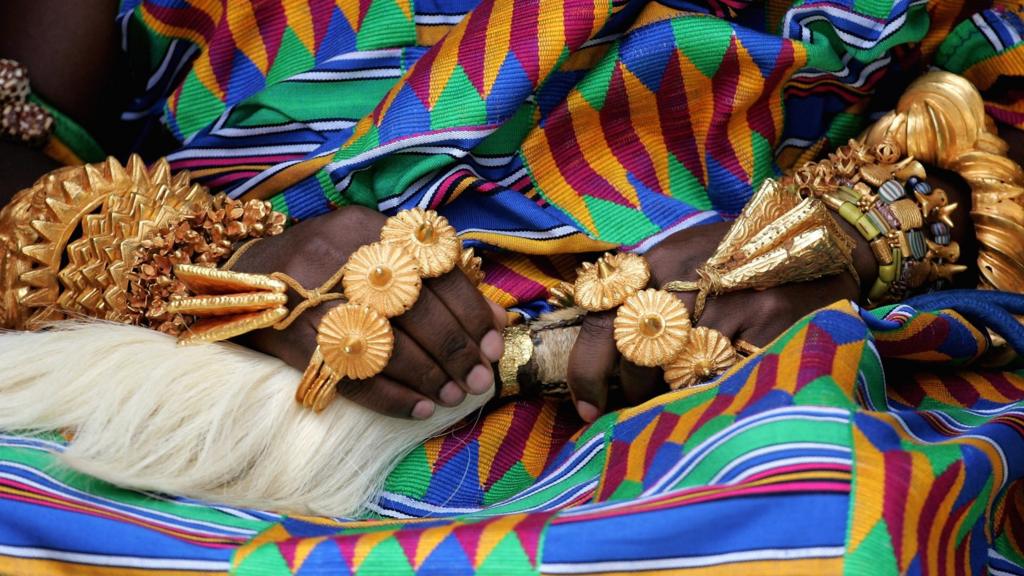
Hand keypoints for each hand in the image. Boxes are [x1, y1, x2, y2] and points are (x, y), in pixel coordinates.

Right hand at [231, 205, 506, 418]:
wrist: (242, 279)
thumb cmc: (328, 268)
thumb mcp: (378, 257)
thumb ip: (437, 282)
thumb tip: (499, 321)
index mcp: (371, 228)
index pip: (437, 269)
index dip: (472, 311)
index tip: (492, 344)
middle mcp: (343, 256)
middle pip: (417, 309)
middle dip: (455, 351)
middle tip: (477, 380)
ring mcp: (313, 296)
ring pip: (387, 345)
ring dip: (428, 377)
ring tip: (452, 396)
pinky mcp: (292, 337)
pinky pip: (351, 376)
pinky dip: (390, 397)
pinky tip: (416, 408)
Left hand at [567, 220, 863, 422]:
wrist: (826, 240)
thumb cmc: (743, 257)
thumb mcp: (687, 257)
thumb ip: (644, 292)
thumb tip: (602, 353)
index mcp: (662, 258)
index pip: (603, 318)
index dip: (586, 369)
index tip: (585, 405)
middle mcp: (693, 276)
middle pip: (635, 353)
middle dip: (624, 393)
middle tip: (624, 413)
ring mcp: (736, 301)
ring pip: (677, 374)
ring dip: (665, 402)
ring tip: (670, 406)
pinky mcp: (775, 325)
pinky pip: (725, 382)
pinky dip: (711, 399)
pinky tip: (714, 398)